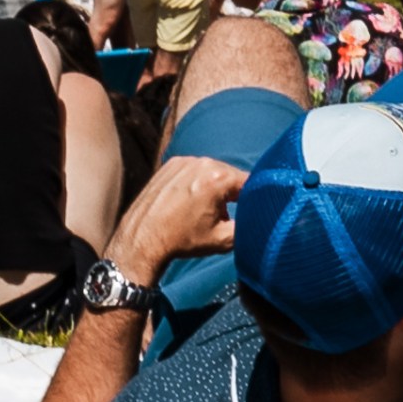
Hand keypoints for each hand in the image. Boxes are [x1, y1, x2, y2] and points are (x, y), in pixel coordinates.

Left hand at [109, 147, 250, 276]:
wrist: (142, 239)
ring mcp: (184, 161)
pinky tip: (187, 202)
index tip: (252, 211)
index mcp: (218, 178)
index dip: (255, 198)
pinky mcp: (170, 164)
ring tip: (201, 211)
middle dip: (231, 194)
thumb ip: (248, 227)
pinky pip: (193, 170)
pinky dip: (195, 183)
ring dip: (213, 188)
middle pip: (230, 175)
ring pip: (211, 172)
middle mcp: (202, 162)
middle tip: (222, 216)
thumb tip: (260, 220)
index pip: (250, 182)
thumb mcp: (223, 240)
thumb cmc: (180, 240)